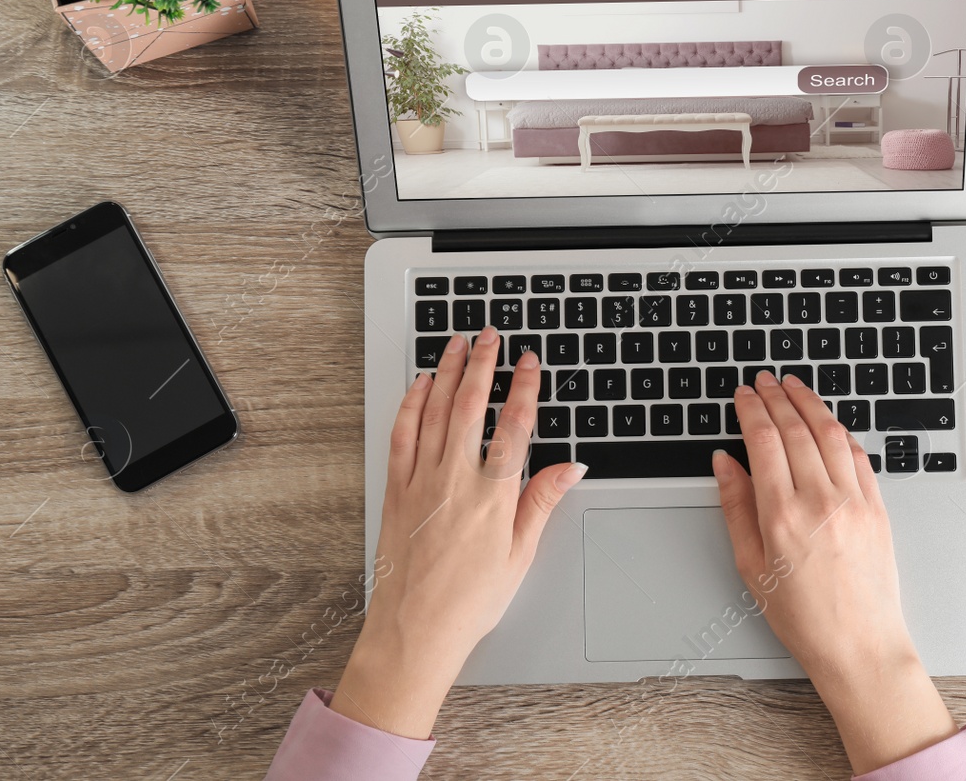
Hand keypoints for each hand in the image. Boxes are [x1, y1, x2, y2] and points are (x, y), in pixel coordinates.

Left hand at [332, 327, 585, 737]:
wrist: (415, 630)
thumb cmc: (468, 601)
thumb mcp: (520, 555)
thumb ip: (541, 502)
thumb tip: (569, 467)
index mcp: (493, 496)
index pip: (515, 426)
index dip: (525, 388)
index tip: (530, 363)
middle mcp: (455, 480)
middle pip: (471, 405)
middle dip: (483, 364)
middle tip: (491, 335)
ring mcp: (421, 481)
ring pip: (435, 411)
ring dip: (447, 372)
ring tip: (457, 344)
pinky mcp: (396, 490)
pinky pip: (403, 434)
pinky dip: (411, 404)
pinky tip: (419, 385)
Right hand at [713, 371, 956, 773]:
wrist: (859, 646)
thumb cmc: (804, 617)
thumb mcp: (751, 566)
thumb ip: (735, 507)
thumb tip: (725, 463)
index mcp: (782, 516)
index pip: (763, 441)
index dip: (751, 409)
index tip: (743, 394)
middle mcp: (820, 501)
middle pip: (796, 429)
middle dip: (777, 397)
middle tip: (764, 380)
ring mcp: (854, 501)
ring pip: (830, 433)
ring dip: (810, 403)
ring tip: (795, 387)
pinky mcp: (878, 507)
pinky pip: (858, 455)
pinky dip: (840, 431)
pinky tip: (828, 423)